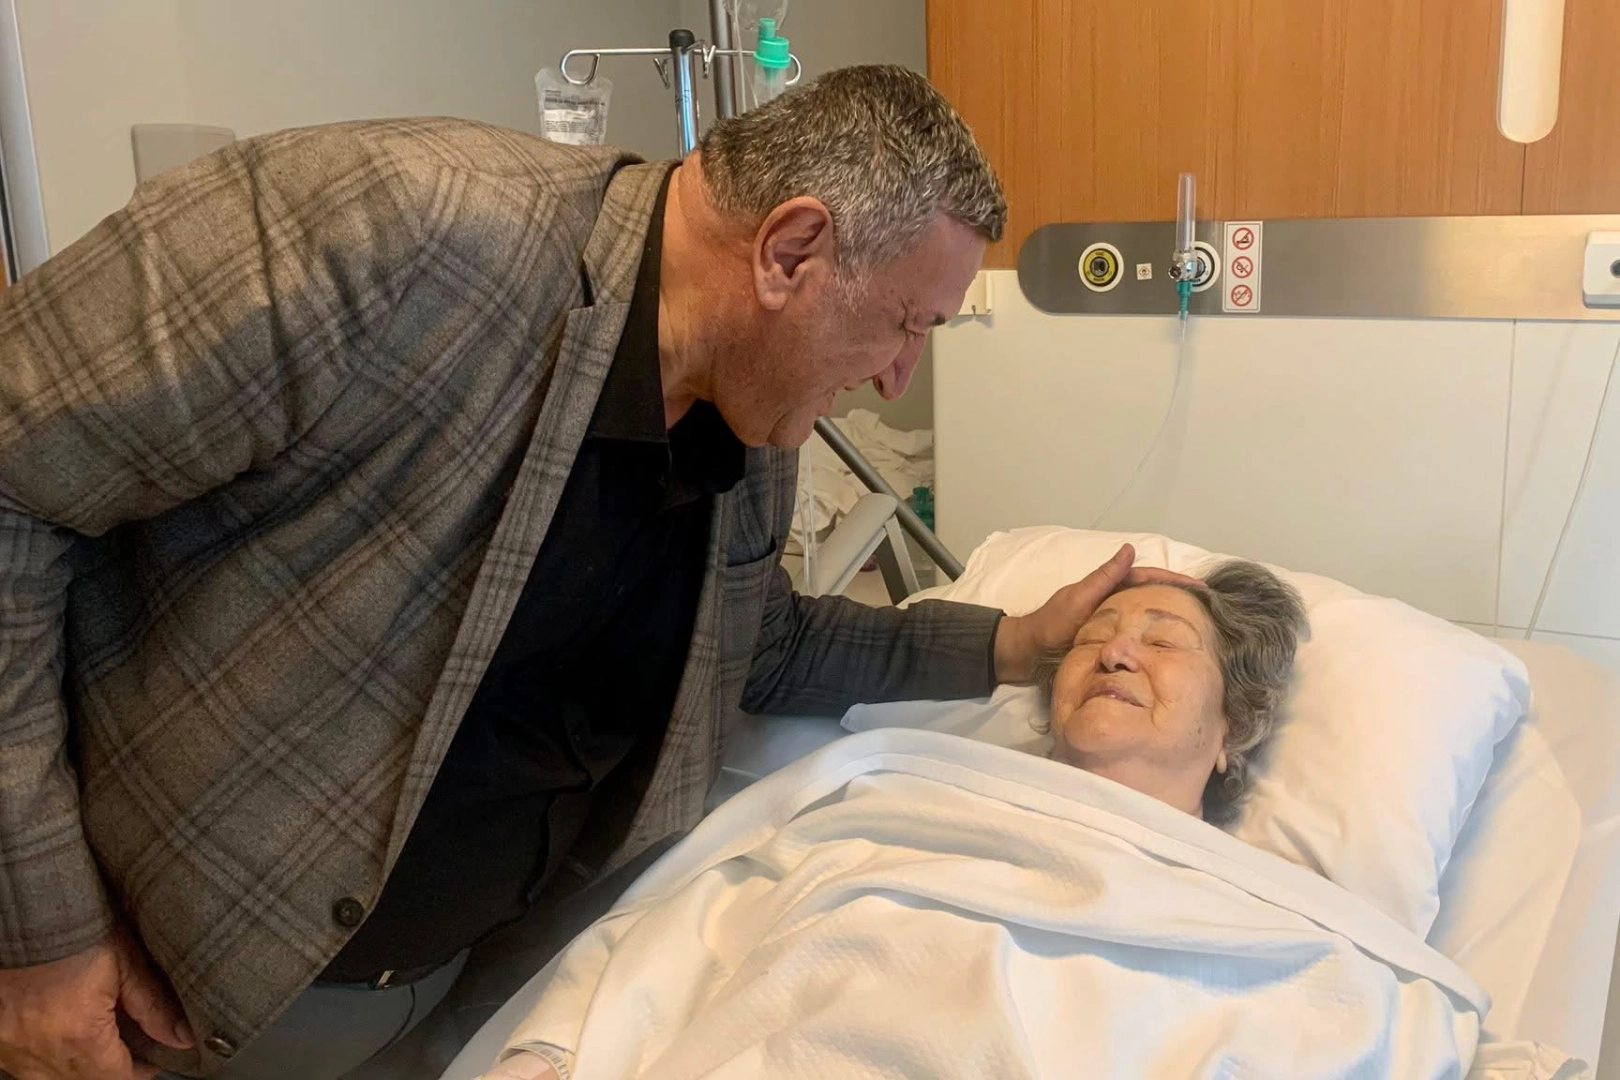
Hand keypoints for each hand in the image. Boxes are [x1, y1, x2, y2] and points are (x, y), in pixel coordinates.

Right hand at [0, 927, 193, 1079]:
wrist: (23, 913)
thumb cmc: (75, 931)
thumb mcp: (123, 962)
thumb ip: (153, 1006)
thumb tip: (182, 1037)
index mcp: (78, 1036)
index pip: (115, 1077)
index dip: (138, 1072)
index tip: (152, 1062)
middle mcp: (41, 1052)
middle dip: (109, 1072)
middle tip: (130, 1054)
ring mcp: (13, 1049)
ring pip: (51, 1079)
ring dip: (76, 1070)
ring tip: (98, 1047)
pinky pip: (25, 1066)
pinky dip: (46, 1061)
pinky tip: (62, 1041)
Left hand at [992, 543, 1199, 682]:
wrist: (1025, 654)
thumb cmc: (1049, 625)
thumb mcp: (1078, 599)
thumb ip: (1104, 578)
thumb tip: (1130, 549)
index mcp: (1107, 588)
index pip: (1148, 578)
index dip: (1174, 581)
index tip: (1201, 587)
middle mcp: (1112, 603)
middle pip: (1152, 597)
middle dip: (1179, 598)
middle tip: (1210, 609)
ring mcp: (1111, 623)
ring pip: (1146, 617)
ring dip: (1169, 618)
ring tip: (1197, 628)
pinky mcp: (1107, 643)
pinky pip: (1136, 639)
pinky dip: (1153, 640)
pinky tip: (1167, 650)